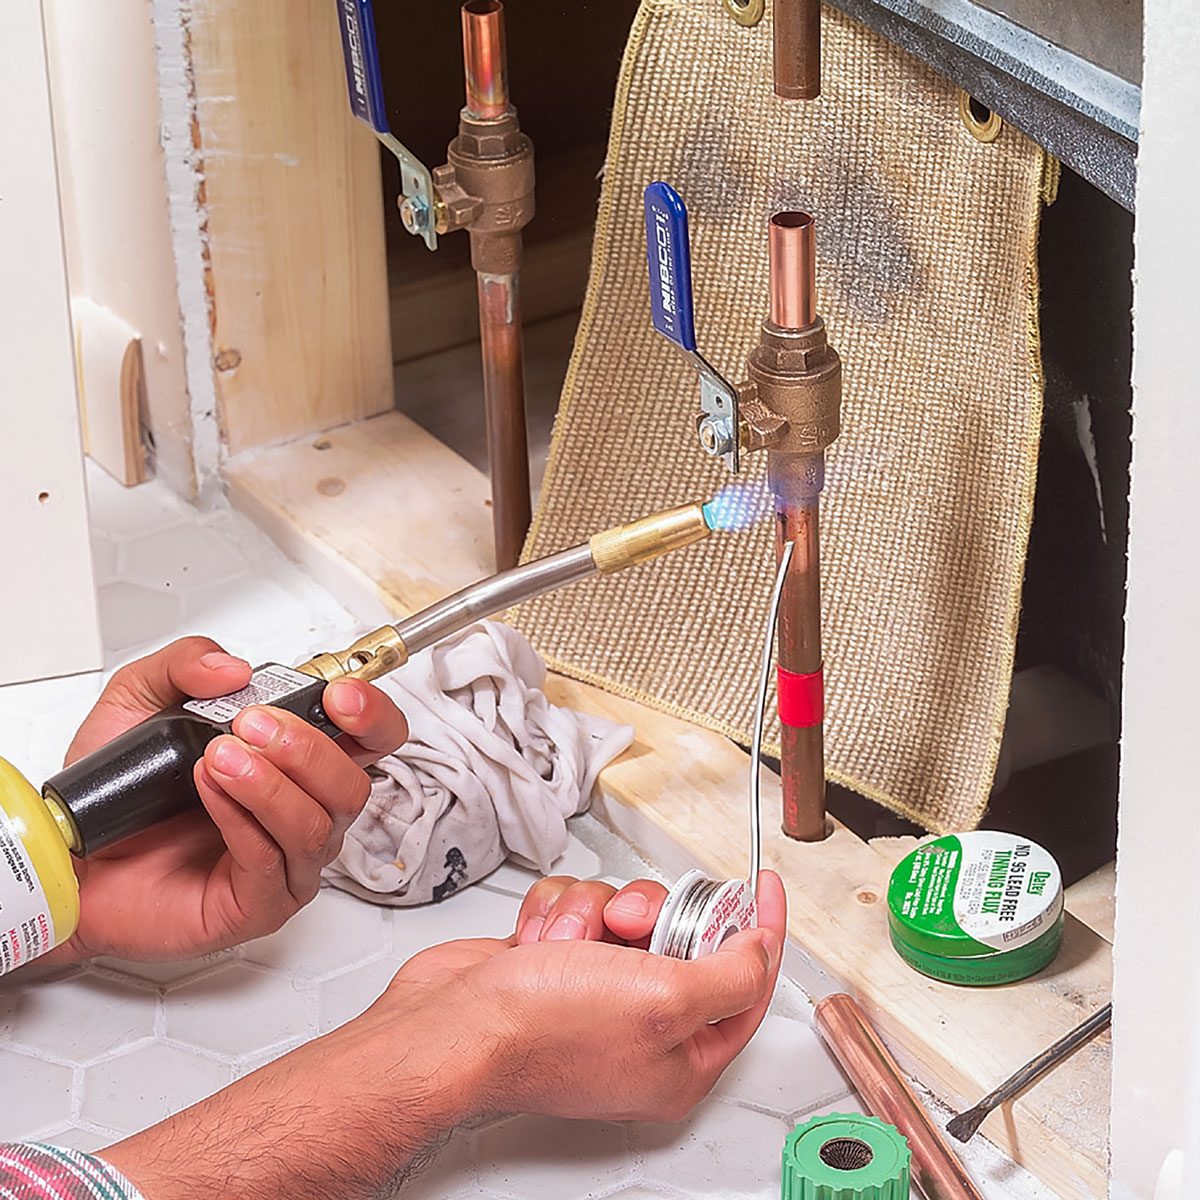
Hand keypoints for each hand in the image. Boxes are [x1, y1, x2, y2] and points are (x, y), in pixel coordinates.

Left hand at [53, 636, 407, 962]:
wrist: (74, 860)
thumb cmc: (123, 795)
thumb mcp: (139, 700)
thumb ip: (183, 664)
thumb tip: (232, 668)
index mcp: (300, 763)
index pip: (372, 740)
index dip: (372, 716)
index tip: (339, 696)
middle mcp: (304, 811)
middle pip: (353, 784)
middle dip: (308, 748)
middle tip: (252, 724)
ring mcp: (287, 863)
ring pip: (317, 825)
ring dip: (271, 783)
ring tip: (218, 758)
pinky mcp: (258, 905)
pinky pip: (271, 863)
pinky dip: (243, 820)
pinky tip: (211, 793)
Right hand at [101, 872, 785, 1199]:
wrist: (447, 1027)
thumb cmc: (539, 1031)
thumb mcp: (662, 1000)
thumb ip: (730, 975)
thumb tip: (761, 950)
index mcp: (681, 1058)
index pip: (748, 985)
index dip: (760, 928)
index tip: (763, 884)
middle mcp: (640, 1030)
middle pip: (680, 938)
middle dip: (649, 915)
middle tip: (626, 923)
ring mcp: (593, 996)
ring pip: (623, 915)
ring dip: (591, 914)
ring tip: (565, 942)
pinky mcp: (554, 967)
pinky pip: (580, 911)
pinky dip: (557, 915)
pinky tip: (536, 943)